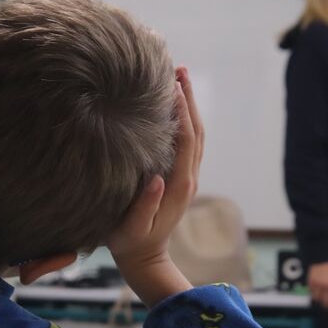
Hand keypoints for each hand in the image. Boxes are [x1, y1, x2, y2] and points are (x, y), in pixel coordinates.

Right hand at [108, 68, 204, 306]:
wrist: (145, 259)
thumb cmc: (131, 244)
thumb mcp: (132, 230)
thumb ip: (145, 207)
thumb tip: (157, 178)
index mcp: (178, 185)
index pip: (187, 141)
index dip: (182, 113)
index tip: (173, 85)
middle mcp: (188, 177)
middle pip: (196, 131)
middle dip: (189, 99)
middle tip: (179, 68)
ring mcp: (186, 176)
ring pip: (195, 134)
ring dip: (189, 106)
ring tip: (178, 78)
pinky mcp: (180, 177)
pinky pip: (188, 142)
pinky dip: (185, 119)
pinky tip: (173, 105)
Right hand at [308, 260, 327, 311]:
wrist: (324, 255)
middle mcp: (327, 285)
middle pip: (325, 301)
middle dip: (327, 306)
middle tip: (327, 307)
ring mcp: (318, 283)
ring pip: (317, 298)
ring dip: (319, 300)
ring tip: (321, 300)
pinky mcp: (311, 281)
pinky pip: (311, 291)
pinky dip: (313, 293)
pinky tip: (316, 293)